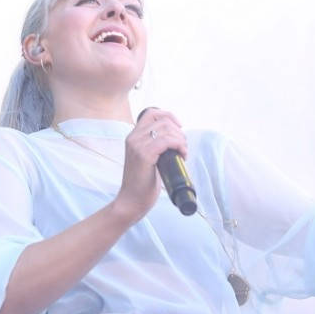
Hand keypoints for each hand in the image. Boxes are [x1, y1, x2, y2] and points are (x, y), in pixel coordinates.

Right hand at [112, 107, 187, 223]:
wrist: (131, 201)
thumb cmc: (141, 183)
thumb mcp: (146, 158)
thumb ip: (154, 146)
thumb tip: (175, 138)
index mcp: (133, 137)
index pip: (151, 113)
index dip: (169, 115)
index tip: (179, 127)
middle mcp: (133, 138)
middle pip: (163, 120)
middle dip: (179, 132)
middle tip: (183, 147)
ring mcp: (137, 146)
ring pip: (167, 129)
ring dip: (181, 139)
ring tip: (183, 152)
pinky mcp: (144, 155)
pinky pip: (166, 141)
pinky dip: (179, 145)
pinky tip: (181, 155)